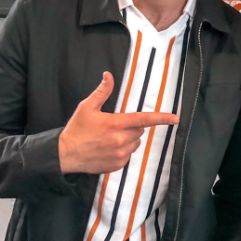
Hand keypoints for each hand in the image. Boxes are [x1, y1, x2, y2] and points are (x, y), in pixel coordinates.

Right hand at [58, 72, 178, 174]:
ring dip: (128, 139)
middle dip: (131, 127)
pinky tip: (107, 148)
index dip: (162, 118)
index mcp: (115, 123)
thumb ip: (102, 91)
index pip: (144, 119)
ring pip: (135, 143)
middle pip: (139, 131)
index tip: (175, 118)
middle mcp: (120, 140)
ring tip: (109, 138)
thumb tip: (108, 75)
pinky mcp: (117, 165)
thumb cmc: (76, 129)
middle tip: (114, 126)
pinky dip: (122, 151)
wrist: (65, 154)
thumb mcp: (87, 107)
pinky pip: (128, 155)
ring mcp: (119, 154)